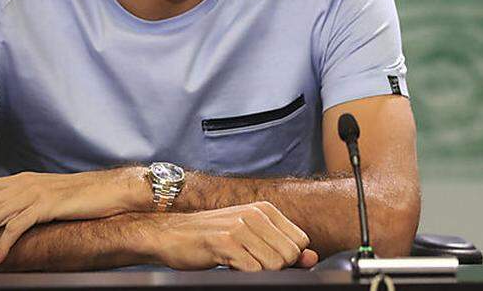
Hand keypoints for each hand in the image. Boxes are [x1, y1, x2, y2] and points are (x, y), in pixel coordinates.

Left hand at [0, 167, 144, 264]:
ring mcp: (34, 194)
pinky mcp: (46, 206)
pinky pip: (17, 227)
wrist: (110, 190)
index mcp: (21, 179)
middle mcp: (23, 184)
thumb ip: (26, 201)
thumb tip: (7, 217)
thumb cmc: (82, 196)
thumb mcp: (47, 195)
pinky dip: (3, 244)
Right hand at [150, 203, 318, 270]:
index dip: (287, 258)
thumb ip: (283, 248)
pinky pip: (253, 269)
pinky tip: (230, 265)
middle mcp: (256, 214)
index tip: (266, 257)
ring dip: (258, 271)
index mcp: (265, 209)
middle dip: (275, 267)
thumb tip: (312, 259)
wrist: (171, 234)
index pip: (300, 242)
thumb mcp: (251, 237)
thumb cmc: (213, 238)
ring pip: (274, 264)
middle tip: (251, 262)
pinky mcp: (225, 242)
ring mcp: (240, 227)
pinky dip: (244, 273)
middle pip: (290, 255)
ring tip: (240, 262)